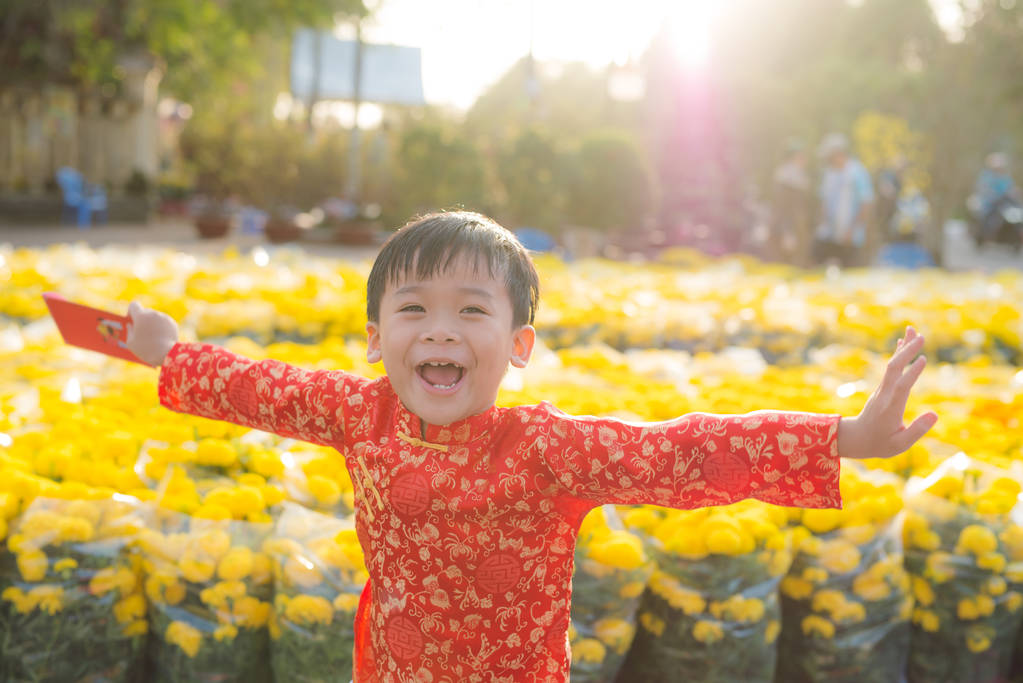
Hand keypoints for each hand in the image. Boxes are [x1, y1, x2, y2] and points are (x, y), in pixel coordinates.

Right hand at [125, 301, 178, 366]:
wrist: (167, 354)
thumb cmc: (146, 348)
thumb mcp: (131, 342)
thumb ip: (129, 330)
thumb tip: (130, 325)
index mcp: (141, 315)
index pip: (134, 305)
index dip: (131, 312)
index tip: (131, 320)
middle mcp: (153, 313)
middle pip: (145, 311)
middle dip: (142, 319)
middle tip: (140, 330)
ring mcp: (164, 317)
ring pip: (155, 317)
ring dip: (152, 323)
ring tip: (151, 337)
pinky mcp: (172, 323)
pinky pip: (163, 322)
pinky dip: (161, 327)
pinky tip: (160, 338)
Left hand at [838, 326, 937, 458]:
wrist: (856, 438)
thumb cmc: (879, 444)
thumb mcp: (899, 444)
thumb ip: (916, 430)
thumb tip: (935, 415)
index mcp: (890, 408)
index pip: (901, 387)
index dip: (911, 373)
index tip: (923, 359)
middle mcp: (885, 395)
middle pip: (894, 369)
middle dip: (907, 352)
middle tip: (921, 335)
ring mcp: (882, 389)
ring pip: (892, 365)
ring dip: (903, 348)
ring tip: (913, 330)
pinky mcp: (883, 388)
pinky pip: (891, 368)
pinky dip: (898, 354)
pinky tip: (903, 343)